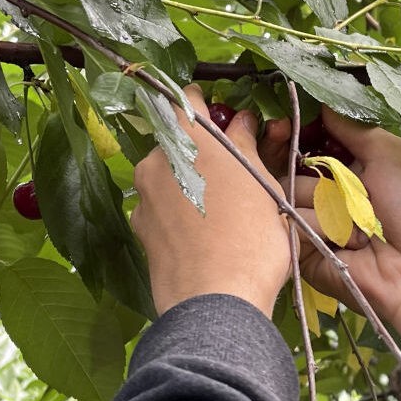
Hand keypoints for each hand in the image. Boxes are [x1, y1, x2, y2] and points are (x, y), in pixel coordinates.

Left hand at [131, 85, 290, 317]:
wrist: (215, 300)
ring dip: (189, 185)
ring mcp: (142, 196)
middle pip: (177, 143)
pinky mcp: (138, 230)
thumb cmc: (251, 235)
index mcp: (187, 136)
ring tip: (220, 214)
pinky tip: (201, 237)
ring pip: (168, 178)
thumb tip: (240, 120)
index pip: (186, 99)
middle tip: (232, 177)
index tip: (224, 121)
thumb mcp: (262, 184)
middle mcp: (155, 159)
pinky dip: (177, 215)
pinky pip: (160, 210)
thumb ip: (245, 145)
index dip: (205, 106)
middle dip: (201, 154)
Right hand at [265, 108, 400, 383]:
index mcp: (355, 170)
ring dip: (314, 197)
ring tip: (351, 218)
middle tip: (278, 135)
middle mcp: (332, 196)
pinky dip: (312, 227)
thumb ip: (354, 128)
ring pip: (287, 193)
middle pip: (288, 166)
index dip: (296, 131)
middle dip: (284, 150)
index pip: (311, 144)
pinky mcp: (304, 255)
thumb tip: (323, 104)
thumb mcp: (392, 153)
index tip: (283, 121)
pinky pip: (289, 227)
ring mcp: (316, 225)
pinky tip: (341, 238)